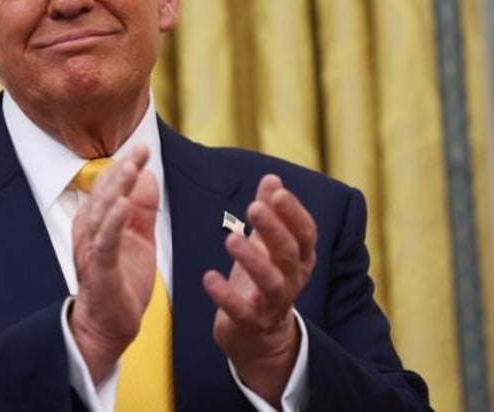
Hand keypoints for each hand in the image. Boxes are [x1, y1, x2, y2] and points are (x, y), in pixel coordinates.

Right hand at [69, 145, 158, 382]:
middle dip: (122, 170)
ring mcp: (92, 250)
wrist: (110, 325)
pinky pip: (105, 242)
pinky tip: (125, 205)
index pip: (109, 187)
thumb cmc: (122, 280)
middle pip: (104, 194)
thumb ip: (143, 209)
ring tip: (130, 168)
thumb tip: (147, 176)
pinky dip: (114, 222)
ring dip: (116, 189)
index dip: (124, 166)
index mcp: (97, 222)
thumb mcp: (139, 238)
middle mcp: (89, 232)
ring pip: (102, 213)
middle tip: (139, 149)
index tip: (142, 148)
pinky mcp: (101, 270)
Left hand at [203, 174, 316, 404]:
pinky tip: (209, 278)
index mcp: (299, 259)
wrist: (259, 336)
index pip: (306, 234)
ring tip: (231, 240)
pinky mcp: (250, 323)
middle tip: (254, 207)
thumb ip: (271, 212)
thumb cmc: (262, 280)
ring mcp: (272, 304)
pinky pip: (241, 311)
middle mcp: (291, 280)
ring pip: (271, 283)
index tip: (278, 193)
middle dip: (274, 230)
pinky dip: (226, 296)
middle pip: (289, 254)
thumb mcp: (268, 245)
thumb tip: (272, 179)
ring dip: (252, 260)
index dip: (294, 213)